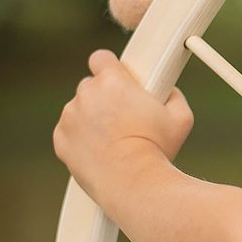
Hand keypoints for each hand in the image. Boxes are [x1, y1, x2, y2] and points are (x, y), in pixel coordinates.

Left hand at [53, 50, 193, 203]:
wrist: (133, 183)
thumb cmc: (158, 149)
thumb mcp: (181, 117)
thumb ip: (173, 95)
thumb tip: (168, 91)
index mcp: (113, 81)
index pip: (101, 57)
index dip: (109, 67)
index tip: (117, 78)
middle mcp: (86, 93)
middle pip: (91, 86)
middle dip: (104, 97)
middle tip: (122, 116)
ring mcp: (70, 117)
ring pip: (79, 109)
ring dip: (91, 118)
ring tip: (113, 140)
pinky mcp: (60, 139)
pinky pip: (69, 131)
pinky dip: (80, 138)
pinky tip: (99, 151)